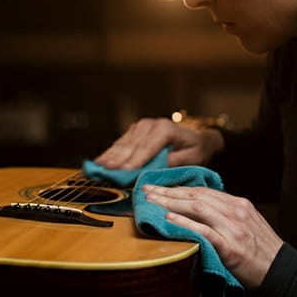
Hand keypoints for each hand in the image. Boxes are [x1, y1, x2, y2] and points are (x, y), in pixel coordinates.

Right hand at [94, 118, 223, 169]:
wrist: (198, 138)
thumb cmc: (195, 148)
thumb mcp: (192, 157)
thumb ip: (174, 162)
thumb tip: (155, 169)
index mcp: (165, 129)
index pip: (146, 148)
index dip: (133, 161)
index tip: (122, 172)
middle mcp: (151, 124)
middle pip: (131, 145)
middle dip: (117, 159)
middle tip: (104, 171)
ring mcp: (142, 126)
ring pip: (124, 143)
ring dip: (110, 156)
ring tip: (98, 167)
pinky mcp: (136, 131)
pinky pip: (122, 143)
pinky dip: (111, 152)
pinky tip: (101, 161)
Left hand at [142, 184, 283, 288]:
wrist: (282, 273)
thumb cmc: (262, 252)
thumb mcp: (247, 225)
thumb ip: (226, 215)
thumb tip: (198, 211)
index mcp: (239, 204)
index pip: (202, 191)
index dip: (177, 188)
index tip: (158, 187)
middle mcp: (236, 211)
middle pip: (195, 195)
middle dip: (167, 191)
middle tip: (145, 190)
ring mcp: (234, 228)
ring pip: (197, 208)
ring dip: (169, 203)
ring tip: (150, 202)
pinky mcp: (230, 247)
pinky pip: (203, 231)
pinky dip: (184, 223)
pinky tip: (168, 219)